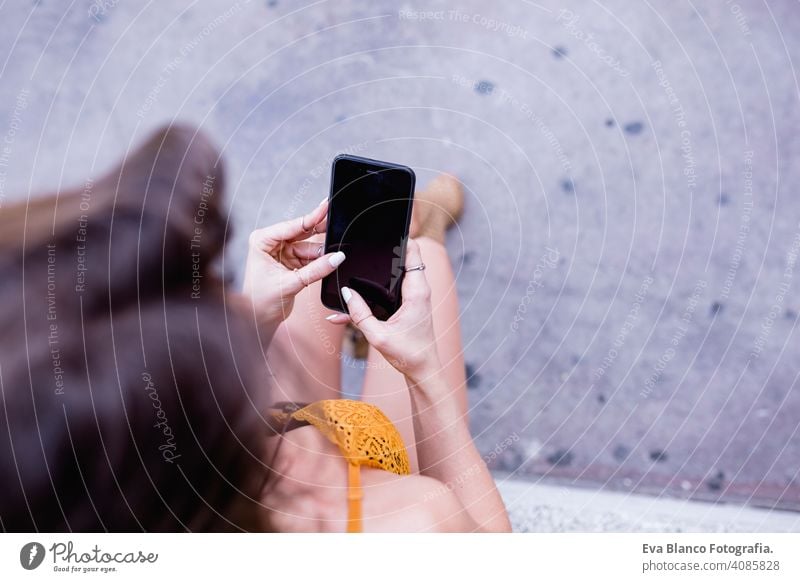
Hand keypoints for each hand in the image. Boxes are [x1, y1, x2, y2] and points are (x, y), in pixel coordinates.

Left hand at [242, 199, 344, 327]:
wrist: (258, 321)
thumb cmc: (260, 301)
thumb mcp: (290, 283)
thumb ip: (315, 270)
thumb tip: (336, 258)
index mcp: (262, 240)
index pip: (292, 225)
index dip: (311, 217)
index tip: (326, 207)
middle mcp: (271, 243)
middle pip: (302, 231)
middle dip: (319, 230)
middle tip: (337, 221)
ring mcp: (282, 252)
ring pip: (309, 245)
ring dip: (322, 251)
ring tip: (336, 253)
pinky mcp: (291, 262)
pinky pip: (311, 257)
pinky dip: (320, 260)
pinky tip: (330, 260)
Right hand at [326, 239, 441, 380]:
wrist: (422, 371)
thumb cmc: (408, 354)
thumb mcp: (378, 336)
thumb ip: (359, 315)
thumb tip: (345, 293)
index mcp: (416, 292)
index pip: (413, 252)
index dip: (402, 238)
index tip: (385, 230)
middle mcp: (417, 290)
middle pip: (402, 259)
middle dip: (384, 251)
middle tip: (363, 243)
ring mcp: (412, 297)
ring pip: (393, 275)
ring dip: (376, 271)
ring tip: (354, 265)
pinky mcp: (406, 306)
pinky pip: (388, 293)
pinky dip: (374, 294)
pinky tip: (349, 306)